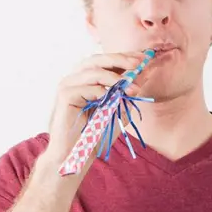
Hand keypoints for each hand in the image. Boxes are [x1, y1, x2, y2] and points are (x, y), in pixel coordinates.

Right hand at [44, 51, 148, 170]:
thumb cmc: (96, 132)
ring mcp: (68, 85)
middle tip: (138, 64)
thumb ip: (130, 91)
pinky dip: (101, 91)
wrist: (78, 154)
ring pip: (93, 71)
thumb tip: (146, 72)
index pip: (106, 61)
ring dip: (115, 77)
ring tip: (131, 87)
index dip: (125, 56)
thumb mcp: (119, 108)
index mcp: (87, 78)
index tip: (144, 57)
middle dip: (120, 59)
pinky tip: (111, 97)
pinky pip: (86, 88)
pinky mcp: (65, 96)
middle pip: (98, 59)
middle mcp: (76, 78)